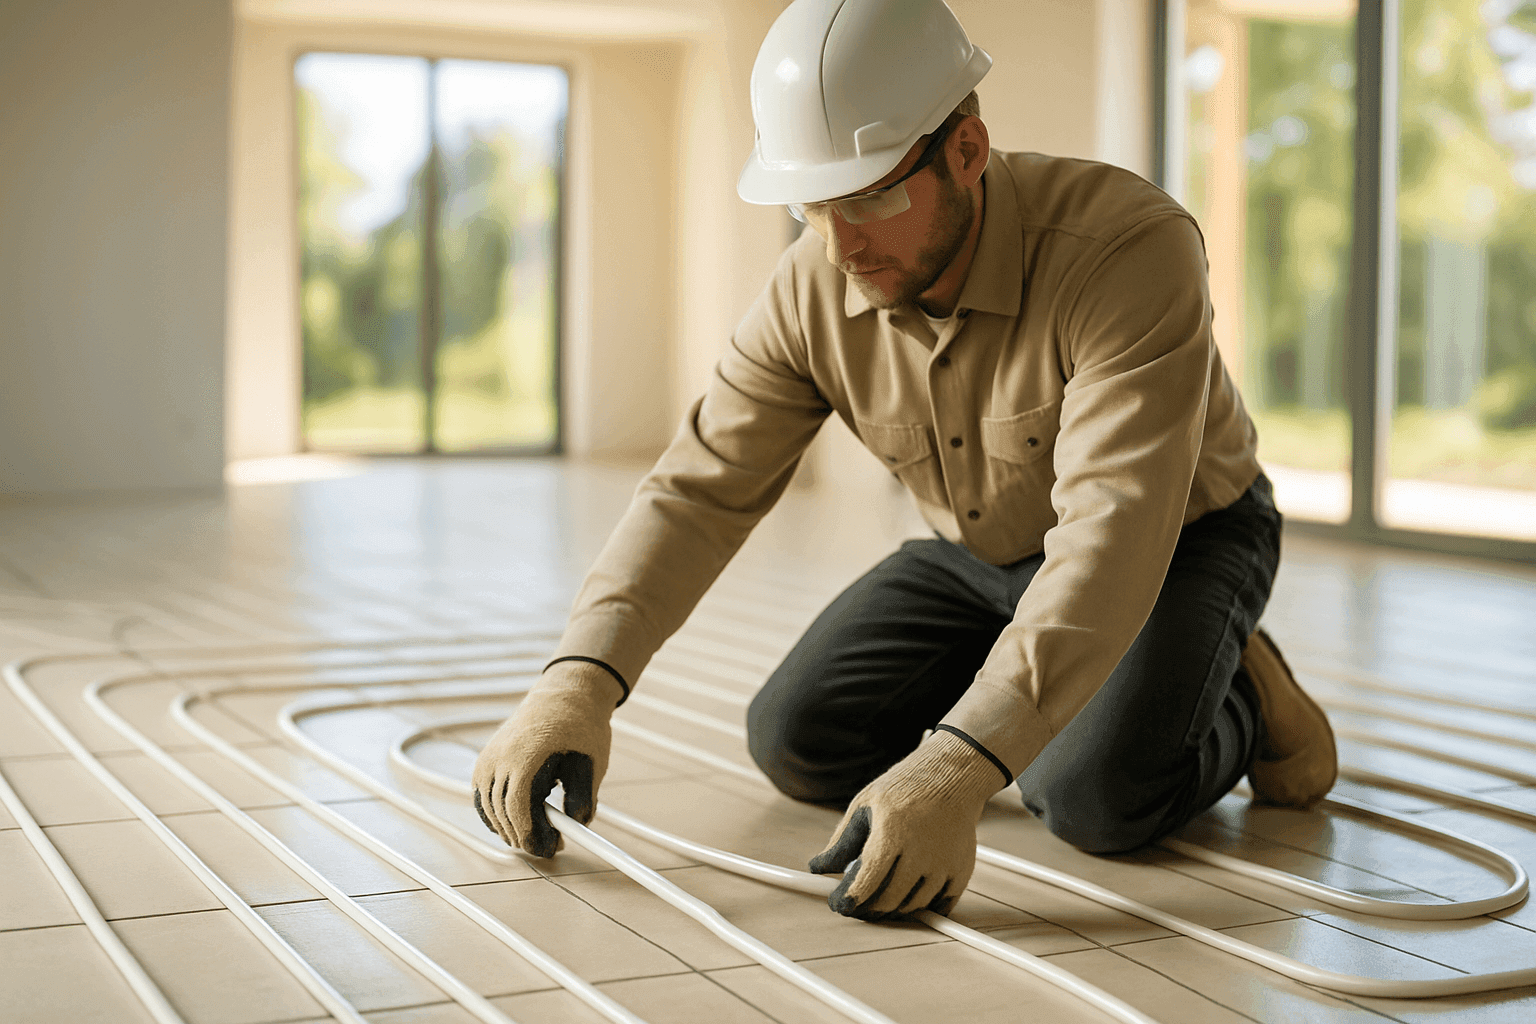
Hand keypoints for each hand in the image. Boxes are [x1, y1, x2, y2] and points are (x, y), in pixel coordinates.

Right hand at [472, 660, 621, 856]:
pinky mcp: (485, 758)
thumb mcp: (590, 763)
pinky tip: (515, 822)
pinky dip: (495, 813)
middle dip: (524, 836)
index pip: (517, 808)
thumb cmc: (580, 725)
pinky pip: (483, 796)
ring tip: (537, 835)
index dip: (531, 835)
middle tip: (550, 847)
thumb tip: (577, 827)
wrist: (565, 693)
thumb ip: (583, 798)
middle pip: (501, 812)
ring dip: (509, 827)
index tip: (549, 849)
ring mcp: (488, 757)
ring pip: (489, 807)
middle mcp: (499, 757)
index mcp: (524, 756)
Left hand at [808, 729, 1003, 919]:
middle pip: (888, 900)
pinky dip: (920, 908)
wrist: (951, 777)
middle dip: (866, 910)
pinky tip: (906, 897)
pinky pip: (940, 905)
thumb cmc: (904, 789)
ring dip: (891, 910)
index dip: (847, 899)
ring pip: (912, 906)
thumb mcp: (864, 806)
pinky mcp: (961, 869)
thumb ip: (841, 840)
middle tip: (855, 905)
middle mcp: (921, 850)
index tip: (838, 903)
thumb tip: (818, 867)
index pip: (866, 881)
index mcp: (892, 832)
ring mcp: (944, 863)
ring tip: (878, 897)